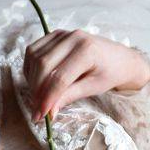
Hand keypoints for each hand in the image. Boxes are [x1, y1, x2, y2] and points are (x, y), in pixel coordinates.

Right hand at [24, 29, 149, 119]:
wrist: (118, 58)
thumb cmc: (109, 74)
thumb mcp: (93, 88)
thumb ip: (70, 96)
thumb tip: (49, 111)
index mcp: (87, 50)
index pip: (60, 77)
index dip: (47, 98)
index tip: (40, 116)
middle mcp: (73, 37)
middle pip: (43, 65)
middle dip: (37, 91)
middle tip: (36, 111)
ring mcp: (62, 34)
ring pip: (35, 57)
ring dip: (31, 80)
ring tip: (38, 97)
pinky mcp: (54, 35)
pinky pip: (33, 51)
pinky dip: (31, 69)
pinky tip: (37, 82)